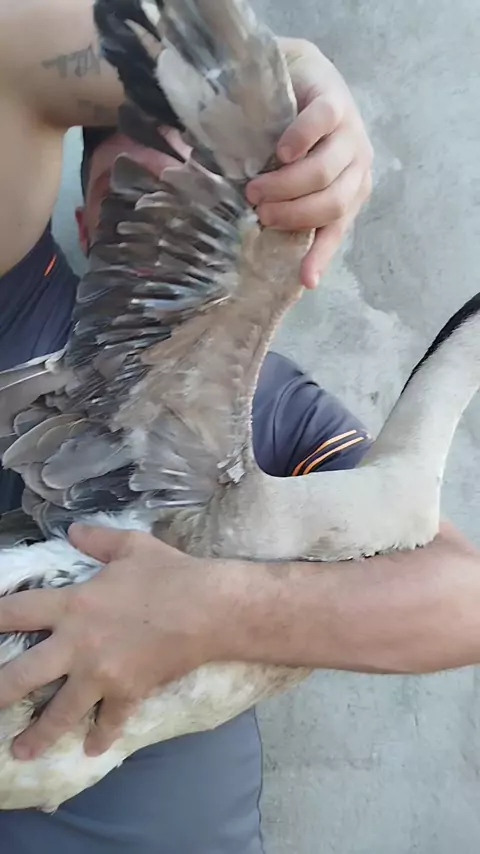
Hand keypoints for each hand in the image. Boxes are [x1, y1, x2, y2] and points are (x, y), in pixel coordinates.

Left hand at [0, 526, 225, 759]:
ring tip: (19, 751)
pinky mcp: (127, 693)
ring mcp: (101, 675)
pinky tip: (92, 749)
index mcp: (73, 605)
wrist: (209, 608)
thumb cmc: (169, 573)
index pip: (17, 612)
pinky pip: (109, 721)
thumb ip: (97, 540)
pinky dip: (101, 737)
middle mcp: (77, 645)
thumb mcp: (131, 547)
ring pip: (59, 712)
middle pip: (22, 676)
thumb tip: (74, 530)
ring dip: (38, 735)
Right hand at [246, 38, 372, 288]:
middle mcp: (358, 165)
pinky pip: (320, 125)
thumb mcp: (298, 180)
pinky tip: (280, 153)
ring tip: (256, 188)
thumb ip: (296, 210)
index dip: (320, 255)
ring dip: (286, 186)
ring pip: (323, 172)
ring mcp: (350, 133)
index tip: (305, 279)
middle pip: (330, 203)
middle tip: (259, 210)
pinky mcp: (335, 102)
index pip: (336, 228)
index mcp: (352, 190)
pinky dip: (299, 142)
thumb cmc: (296, 139)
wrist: (302, 77)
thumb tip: (279, 258)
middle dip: (291, 213)